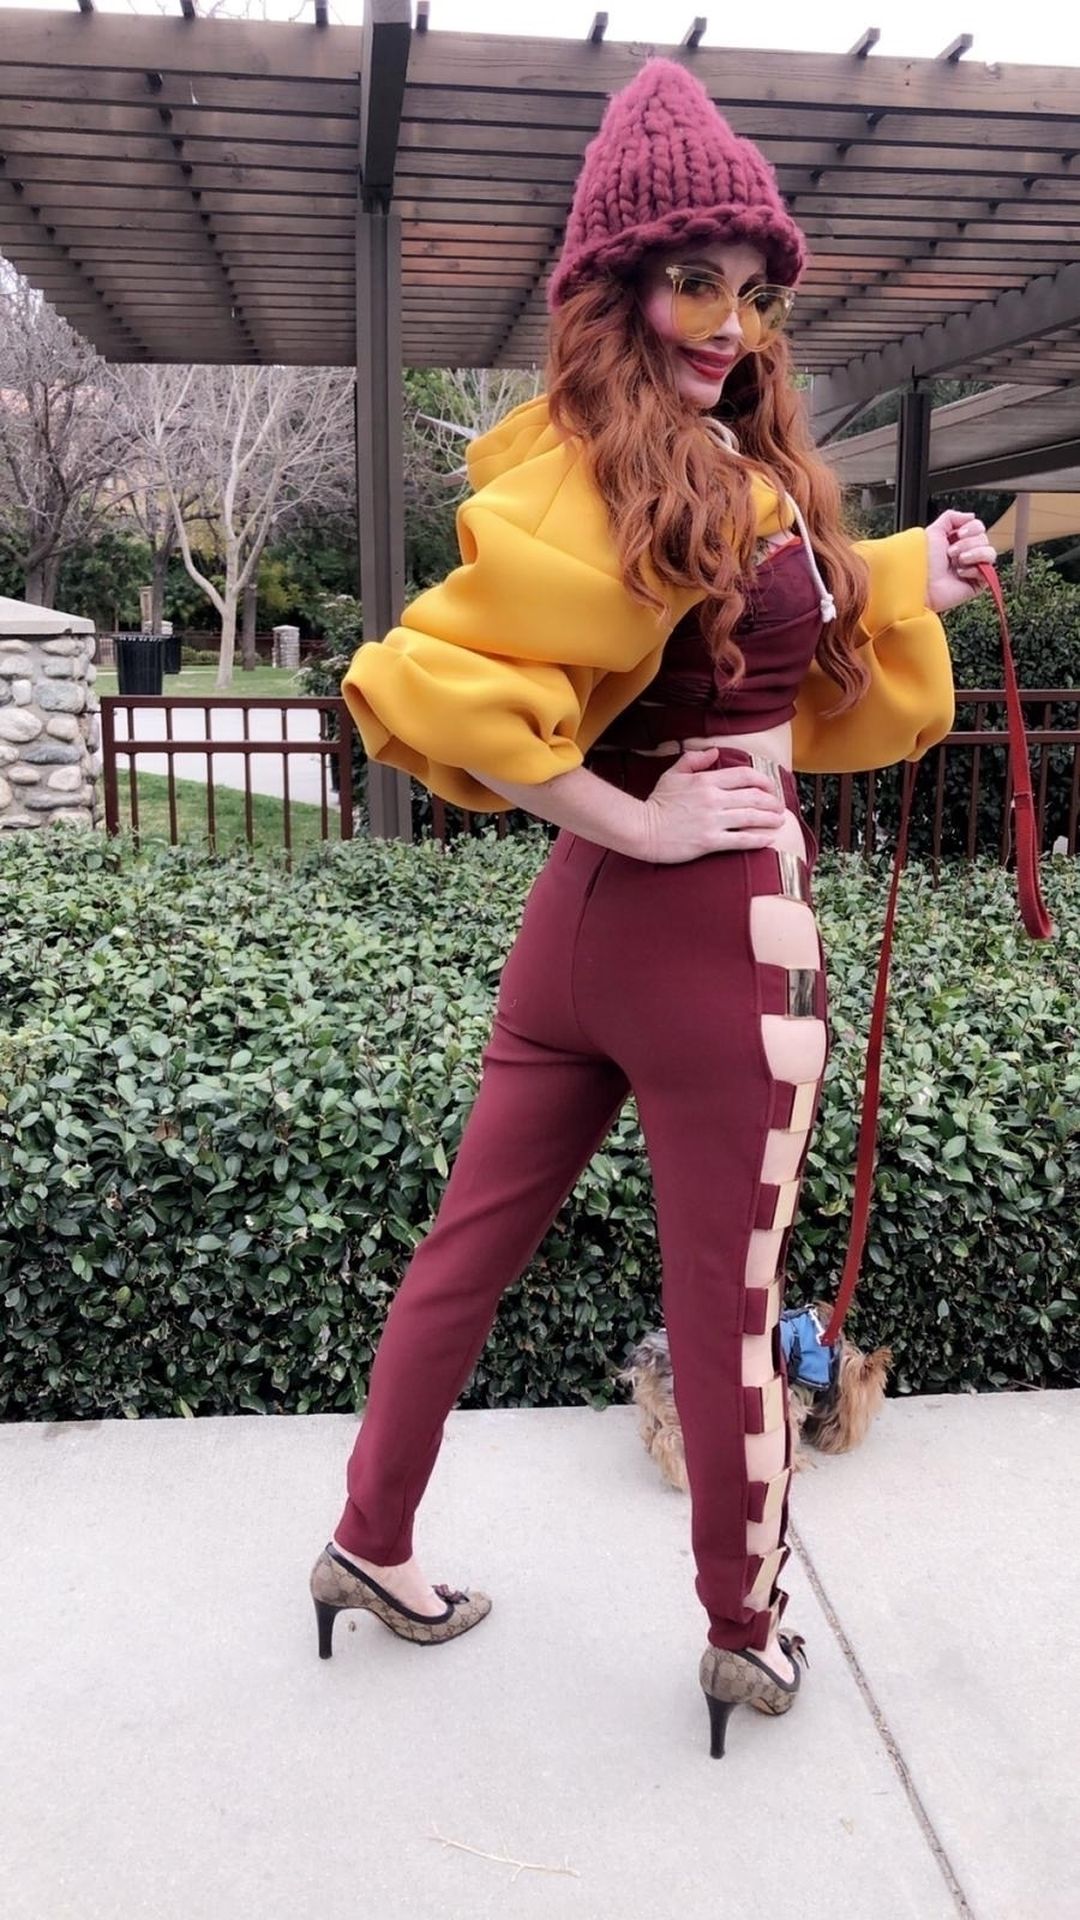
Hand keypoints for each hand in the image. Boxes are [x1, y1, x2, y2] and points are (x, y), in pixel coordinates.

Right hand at [639, 746, 785, 862]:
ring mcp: (712, 821)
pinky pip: (740, 840)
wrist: (642, 829)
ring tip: (779, 821)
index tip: (771, 787)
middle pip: (753, 797)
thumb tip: (714, 752)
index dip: (764, 780)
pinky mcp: (709, 841)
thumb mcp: (673, 774)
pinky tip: (768, 840)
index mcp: (706, 780)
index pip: (744, 776)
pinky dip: (758, 839)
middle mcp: (713, 799)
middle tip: (779, 806)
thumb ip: (694, 760)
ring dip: (770, 819)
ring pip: (751, 817)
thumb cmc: (657, 802)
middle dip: (772, 801)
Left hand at [925, 509, 996, 613]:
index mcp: (958, 540)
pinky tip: (960, 573)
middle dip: (967, 543)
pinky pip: (987, 571)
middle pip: (984, 538)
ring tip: (957, 561)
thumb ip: (951, 517)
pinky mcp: (976, 583)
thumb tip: (972, 516)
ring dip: (973, 554)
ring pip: (990, 553)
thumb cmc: (922, 560)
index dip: (972, 528)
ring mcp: (973, 568)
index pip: (979, 527)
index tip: (959, 534)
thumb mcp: (934, 531)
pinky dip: (973, 569)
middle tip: (950, 552)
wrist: (919, 582)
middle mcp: (967, 553)